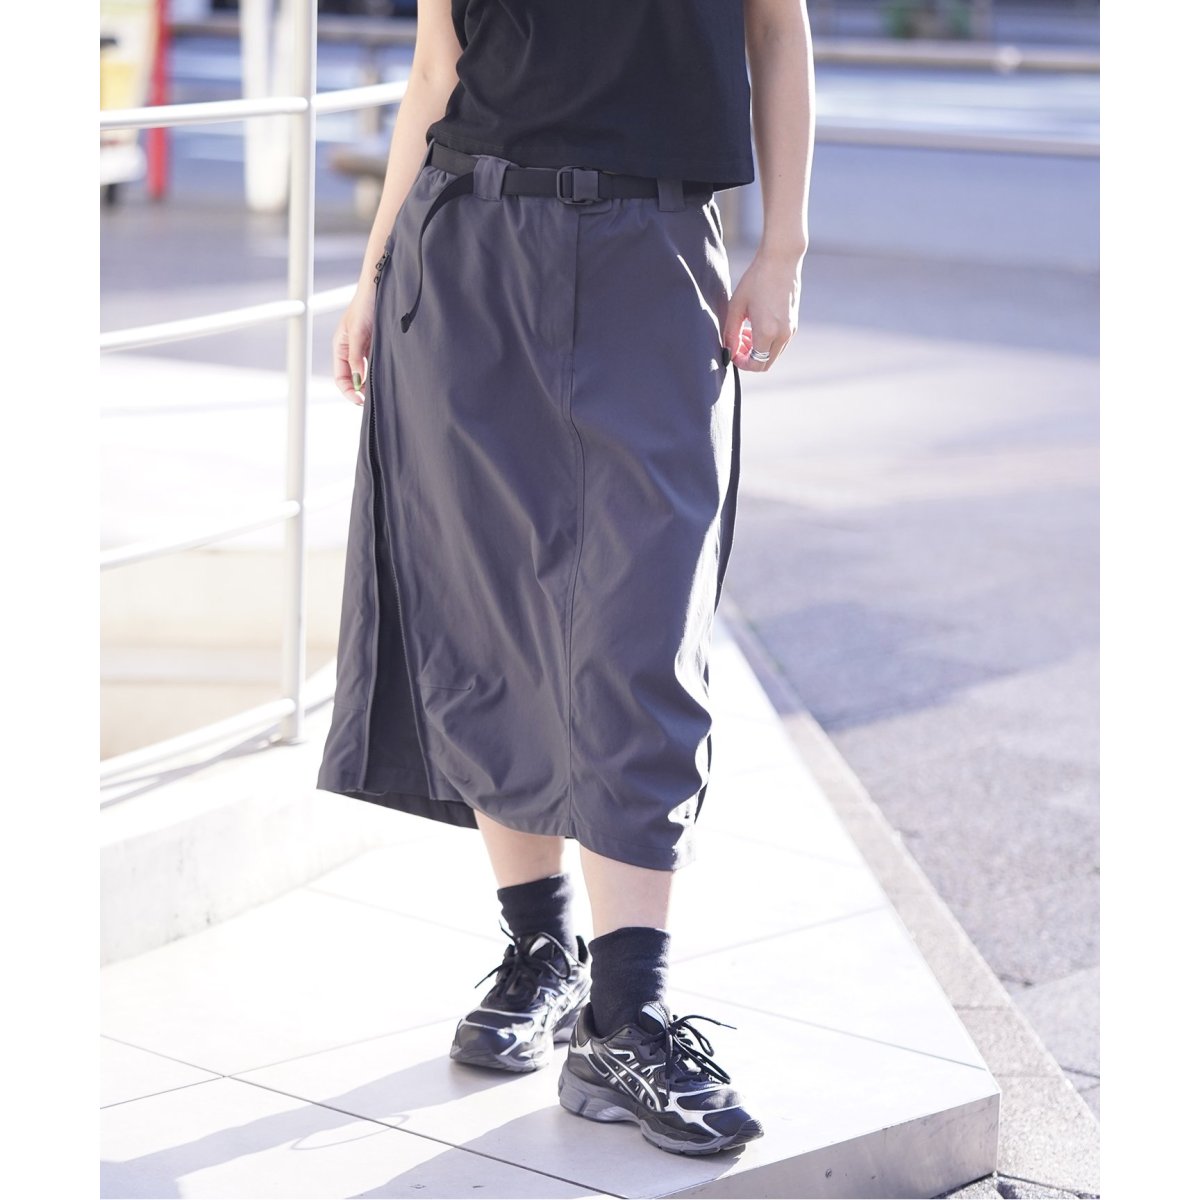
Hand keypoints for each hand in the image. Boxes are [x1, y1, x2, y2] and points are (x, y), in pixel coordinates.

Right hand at [332, 285, 377, 405]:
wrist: (381, 286)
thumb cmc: (366, 304)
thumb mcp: (358, 332)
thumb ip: (356, 356)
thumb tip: (358, 380)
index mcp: (340, 347)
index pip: (341, 377)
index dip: (348, 391)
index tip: (360, 400)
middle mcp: (351, 350)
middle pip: (353, 378)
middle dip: (360, 391)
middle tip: (373, 402)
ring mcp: (364, 348)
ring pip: (365, 373)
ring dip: (371, 384)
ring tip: (381, 393)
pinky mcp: (377, 345)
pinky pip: (376, 365)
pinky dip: (379, 374)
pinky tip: (387, 378)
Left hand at [722, 248, 801, 372]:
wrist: (781, 260)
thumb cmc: (756, 280)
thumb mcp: (736, 307)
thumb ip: (730, 333)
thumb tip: (728, 351)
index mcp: (767, 332)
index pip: (754, 364)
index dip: (740, 363)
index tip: (732, 351)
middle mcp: (782, 335)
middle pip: (765, 364)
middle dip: (749, 359)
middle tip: (737, 342)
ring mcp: (791, 330)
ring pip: (772, 355)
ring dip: (758, 350)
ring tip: (745, 332)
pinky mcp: (794, 323)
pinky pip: (779, 344)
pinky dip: (767, 342)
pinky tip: (756, 325)